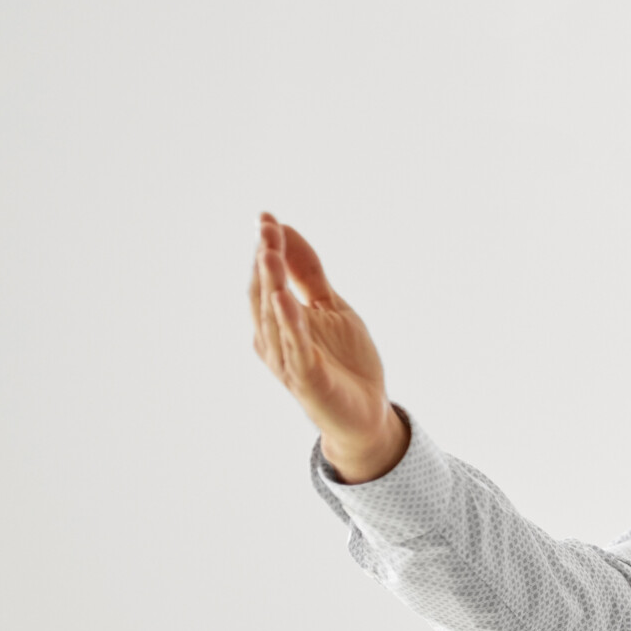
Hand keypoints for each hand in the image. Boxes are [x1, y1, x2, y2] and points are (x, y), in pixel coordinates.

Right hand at [248, 214, 407, 481]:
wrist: (366, 413)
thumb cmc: (346, 362)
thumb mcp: (332, 308)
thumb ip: (310, 276)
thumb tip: (288, 235)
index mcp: (279, 320)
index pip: (268, 278)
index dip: (267, 248)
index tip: (267, 217)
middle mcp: (274, 338)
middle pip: (264, 292)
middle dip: (265, 259)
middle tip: (266, 227)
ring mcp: (287, 358)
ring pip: (273, 316)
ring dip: (272, 283)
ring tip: (269, 252)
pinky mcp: (305, 377)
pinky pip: (294, 347)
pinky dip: (290, 322)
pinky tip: (287, 299)